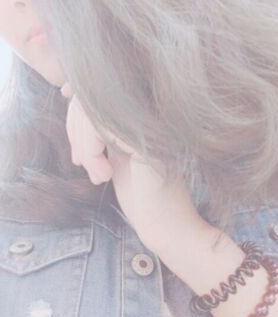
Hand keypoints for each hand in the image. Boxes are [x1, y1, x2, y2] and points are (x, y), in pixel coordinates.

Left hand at [62, 83, 205, 251]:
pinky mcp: (146, 139)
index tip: (81, 153)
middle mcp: (153, 113)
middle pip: (95, 94)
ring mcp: (152, 124)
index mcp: (147, 114)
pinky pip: (101, 126)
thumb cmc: (142, 195)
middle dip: (76, 129)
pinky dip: (90, 151)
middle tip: (81, 163)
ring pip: (95, 109)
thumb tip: (73, 100)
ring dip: (83, 143)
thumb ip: (104, 127)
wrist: (166, 225)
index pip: (101, 92)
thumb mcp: (117, 153)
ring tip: (94, 173)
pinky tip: (103, 175)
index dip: (79, 117)